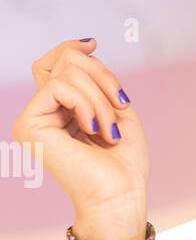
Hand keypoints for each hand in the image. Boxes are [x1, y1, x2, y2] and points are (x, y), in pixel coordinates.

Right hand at [12, 38, 149, 239]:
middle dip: (101, 76)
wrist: (120, 195)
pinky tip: (95, 130)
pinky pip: (58, 86)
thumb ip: (97, 78)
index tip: (94, 44)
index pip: (55, 63)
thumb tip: (85, 44)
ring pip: (66, 72)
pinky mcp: (28, 125)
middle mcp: (42, 113)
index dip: (71, 47)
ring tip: (110, 130)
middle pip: (63, 60)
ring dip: (100, 98)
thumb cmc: (124, 163)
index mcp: (60, 111)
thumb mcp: (116, 108)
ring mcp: (32, 119)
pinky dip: (87, 104)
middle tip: (120, 105)